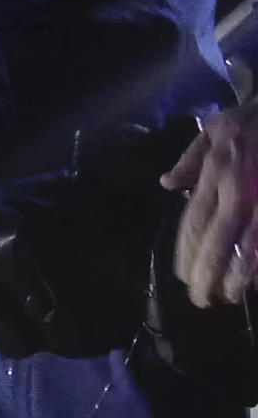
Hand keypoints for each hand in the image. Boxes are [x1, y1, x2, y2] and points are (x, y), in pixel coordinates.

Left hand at [161, 102, 257, 306]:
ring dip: (236, 276)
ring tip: (227, 297)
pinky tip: (255, 281)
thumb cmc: (255, 118)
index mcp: (217, 174)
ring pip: (248, 245)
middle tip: (201, 299)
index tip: (183, 277)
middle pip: (217, 240)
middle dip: (207, 273)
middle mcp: (238, 189)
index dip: (187, 254)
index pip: (194, 222)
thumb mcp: (216, 127)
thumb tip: (167, 184)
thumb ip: (191, 158)